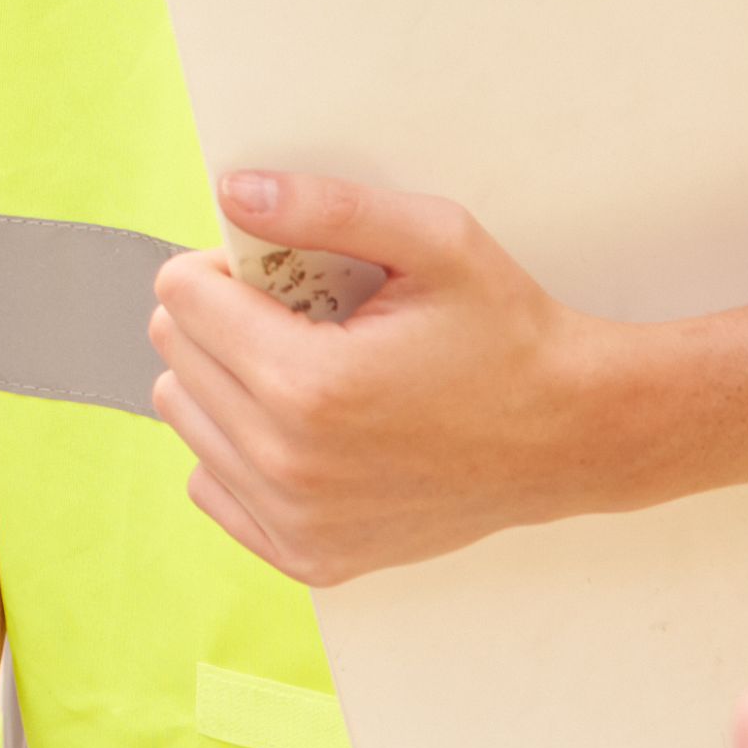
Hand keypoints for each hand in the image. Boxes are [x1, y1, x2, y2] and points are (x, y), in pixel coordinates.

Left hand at [147, 169, 653, 583]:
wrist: (572, 436)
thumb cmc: (508, 333)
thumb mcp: (435, 240)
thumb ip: (327, 207)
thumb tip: (233, 191)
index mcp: (310, 383)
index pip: (180, 297)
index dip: (224, 268)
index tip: (279, 275)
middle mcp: (290, 463)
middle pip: (175, 356)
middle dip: (223, 320)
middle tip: (303, 319)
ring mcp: (295, 520)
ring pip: (185, 418)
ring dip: (227, 382)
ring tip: (310, 371)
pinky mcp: (306, 556)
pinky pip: (210, 485)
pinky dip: (241, 449)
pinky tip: (307, 429)